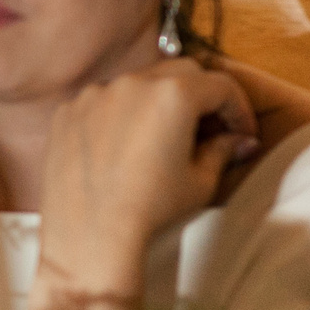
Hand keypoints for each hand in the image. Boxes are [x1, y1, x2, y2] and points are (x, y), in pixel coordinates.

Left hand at [32, 61, 257, 309]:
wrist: (90, 236)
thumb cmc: (151, 209)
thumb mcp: (200, 181)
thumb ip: (223, 150)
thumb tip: (240, 140)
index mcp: (174, 95)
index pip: (221, 86)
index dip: (239, 109)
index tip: (242, 132)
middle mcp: (132, 82)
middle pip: (180, 74)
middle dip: (201, 95)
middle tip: (209, 128)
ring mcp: (95, 94)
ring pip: (138, 83)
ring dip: (157, 101)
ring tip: (163, 135)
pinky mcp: (68, 111)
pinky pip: (102, 102)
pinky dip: (119, 114)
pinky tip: (123, 145)